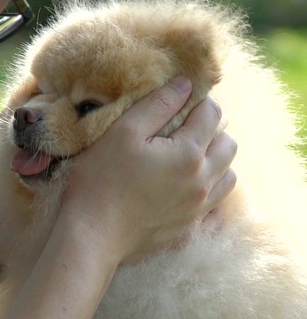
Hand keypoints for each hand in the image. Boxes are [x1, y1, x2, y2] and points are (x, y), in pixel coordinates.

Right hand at [59, 76, 236, 264]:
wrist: (91, 235)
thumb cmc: (100, 180)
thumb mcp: (123, 132)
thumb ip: (157, 104)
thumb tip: (185, 84)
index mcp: (188, 153)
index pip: (211, 114)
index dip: (197, 101)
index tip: (179, 102)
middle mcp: (202, 182)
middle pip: (228, 145)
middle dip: (212, 130)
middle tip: (183, 129)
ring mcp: (197, 210)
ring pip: (228, 177)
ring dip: (215, 162)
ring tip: (186, 159)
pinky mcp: (187, 231)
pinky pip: (215, 209)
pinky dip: (209, 194)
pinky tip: (187, 192)